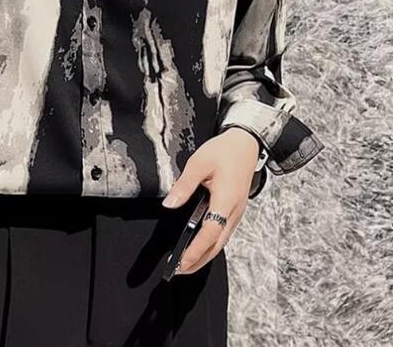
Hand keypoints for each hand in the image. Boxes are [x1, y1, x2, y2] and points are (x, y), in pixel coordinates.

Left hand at [162, 127, 259, 274]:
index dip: (195, 250)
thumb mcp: (198, 163)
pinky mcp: (235, 210)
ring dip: (204, 255)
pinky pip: (223, 232)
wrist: (246, 144)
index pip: (210, 232)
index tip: (181, 262)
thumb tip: (169, 204)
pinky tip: (199, 246)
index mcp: (226, 199)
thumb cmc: (224, 151)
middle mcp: (234, 210)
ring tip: (185, 263)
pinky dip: (210, 244)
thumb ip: (184, 186)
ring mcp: (237, 212)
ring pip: (221, 241)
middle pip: (217, 244)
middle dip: (198, 260)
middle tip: (178, 270)